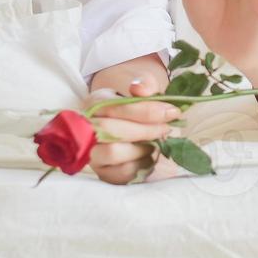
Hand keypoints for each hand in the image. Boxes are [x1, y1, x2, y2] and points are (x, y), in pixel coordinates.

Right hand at [85, 70, 181, 185]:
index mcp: (95, 103)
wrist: (129, 126)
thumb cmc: (136, 107)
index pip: (116, 107)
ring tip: (155, 141)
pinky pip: (122, 172)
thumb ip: (144, 84)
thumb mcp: (141, 89)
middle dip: (145, 130)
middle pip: (111, 130)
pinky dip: (142, 164)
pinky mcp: (103, 173)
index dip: (146, 110)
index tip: (171, 112)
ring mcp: (92, 153)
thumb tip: (140, 90)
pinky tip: (149, 154)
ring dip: (142, 148)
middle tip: (166, 128)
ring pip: (113, 152)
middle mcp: (86, 128)